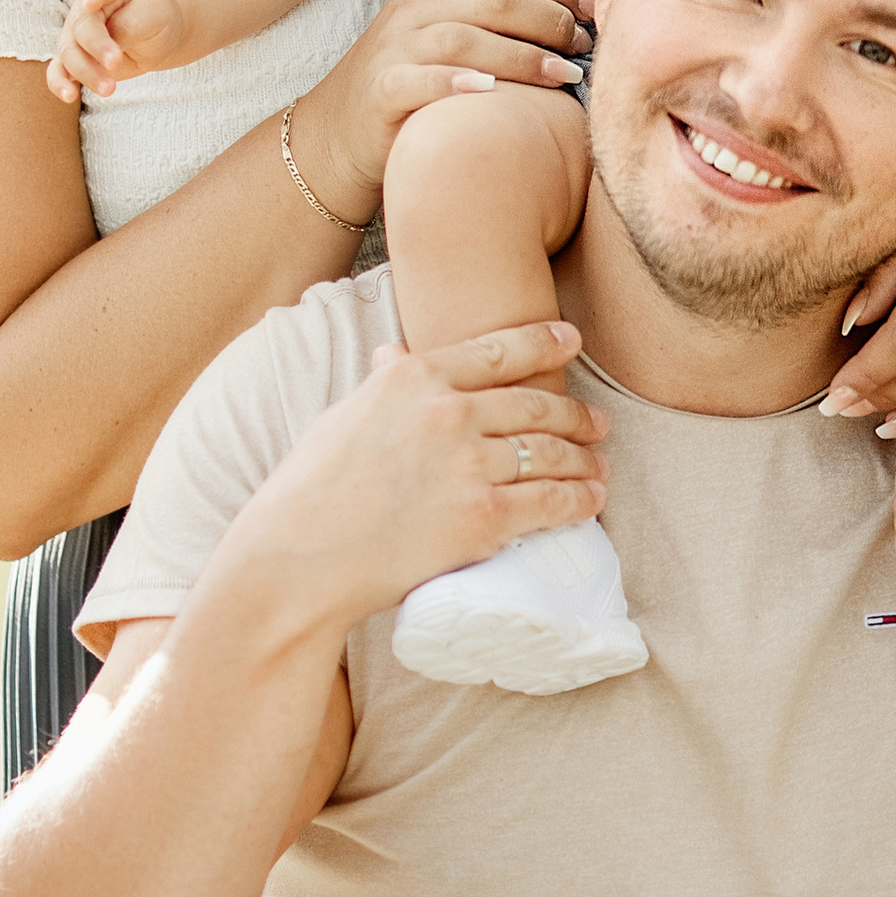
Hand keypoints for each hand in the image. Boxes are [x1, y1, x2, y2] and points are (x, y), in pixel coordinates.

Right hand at [47, 0, 186, 105]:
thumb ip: (130, 25)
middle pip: (81, 27)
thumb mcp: (154, 14)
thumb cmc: (155, 15)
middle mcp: (86, 9)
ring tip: (108, 89)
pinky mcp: (77, 59)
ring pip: (70, 53)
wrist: (156, 33)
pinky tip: (68, 95)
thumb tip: (111, 45)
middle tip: (114, 62)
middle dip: (95, 46)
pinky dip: (60, 83)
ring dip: (86, 72)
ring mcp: (77, 35)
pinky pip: (60, 71)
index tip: (91, 2)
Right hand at [218, 322, 609, 640]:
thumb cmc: (309, 491)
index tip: (570, 339)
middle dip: (574, 413)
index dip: (543, 342)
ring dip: (584, 459)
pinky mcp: (484, 517)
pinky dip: (580, 500)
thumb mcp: (343, 417)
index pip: (497, 351)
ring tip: (598, 465)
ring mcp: (469, 464)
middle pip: (535, 403)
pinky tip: (592, 499)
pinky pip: (551, 502)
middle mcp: (447, 412)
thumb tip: (390, 352)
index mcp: (412, 378)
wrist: (297, 557)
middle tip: (596, 423)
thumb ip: (379, 383)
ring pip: (550, 451)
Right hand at [288, 0, 594, 214]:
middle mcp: (416, 4)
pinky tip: (491, 92)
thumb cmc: (421, 76)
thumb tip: (585, 7)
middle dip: (550, 19)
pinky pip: (421, 79)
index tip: (593, 8)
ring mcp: (396, 44)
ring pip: (465, 36)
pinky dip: (457, 82)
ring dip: (522, 55)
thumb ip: (503, 10)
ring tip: (564, 75)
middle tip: (584, 46)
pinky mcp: (382, 87)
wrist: (344, 128)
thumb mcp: (456, 28)